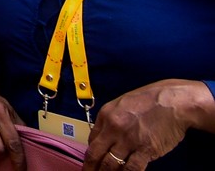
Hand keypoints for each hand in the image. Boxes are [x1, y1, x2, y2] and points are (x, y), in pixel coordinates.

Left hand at [84, 80, 212, 170]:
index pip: (92, 140)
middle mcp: (113, 128)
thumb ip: (112, 120)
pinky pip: (132, 168)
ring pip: (111, 164)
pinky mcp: (146, 150)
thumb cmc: (150, 100)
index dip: (91, 153)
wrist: (173, 101)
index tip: (92, 161)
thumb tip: (106, 136)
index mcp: (106, 115)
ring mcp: (129, 140)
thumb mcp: (122, 104)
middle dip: (91, 167)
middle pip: (96, 154)